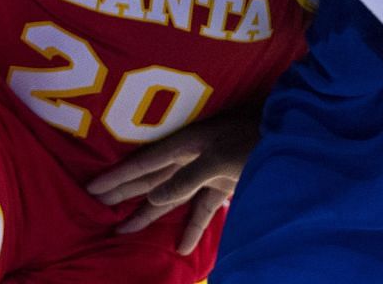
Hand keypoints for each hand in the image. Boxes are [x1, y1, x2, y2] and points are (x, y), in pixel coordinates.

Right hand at [84, 111, 257, 253]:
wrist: (290, 135)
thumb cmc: (254, 139)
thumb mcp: (220, 159)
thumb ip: (187, 179)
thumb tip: (153, 199)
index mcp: (185, 144)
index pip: (143, 163)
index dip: (117, 176)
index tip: (91, 188)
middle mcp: (191, 157)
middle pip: (150, 179)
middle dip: (122, 193)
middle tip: (94, 207)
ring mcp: (207, 171)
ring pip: (170, 195)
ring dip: (148, 213)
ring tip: (124, 231)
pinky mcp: (224, 184)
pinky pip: (202, 209)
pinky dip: (192, 228)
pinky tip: (180, 248)